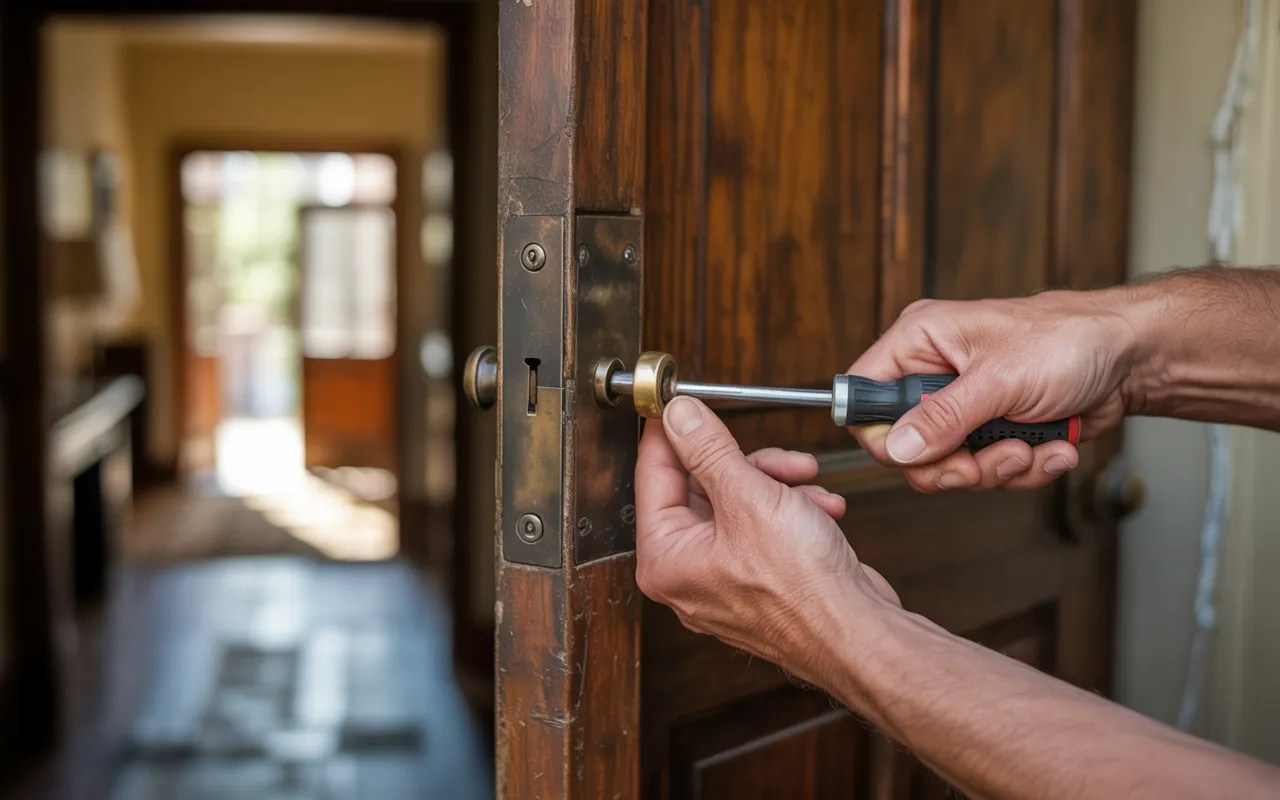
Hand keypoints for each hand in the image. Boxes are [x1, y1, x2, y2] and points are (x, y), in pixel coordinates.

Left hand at [635, 396, 899, 685]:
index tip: (679, 401)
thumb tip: (679, 417)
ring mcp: (725, 578)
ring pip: (739, 502)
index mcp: (666, 558)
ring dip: (776, 484)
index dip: (669, 433)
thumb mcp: (749, 499)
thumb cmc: (804, 592)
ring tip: (806, 482)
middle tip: (769, 451)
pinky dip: (792, 510)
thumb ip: (709, 450)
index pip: (652, 476)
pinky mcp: (761, 579)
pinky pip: (764, 526)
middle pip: (700, 487)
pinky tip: (822, 509)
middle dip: (744, 463)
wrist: (859, 635)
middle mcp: (688, 572)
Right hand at [849, 290, 1138, 491]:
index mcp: (920, 343)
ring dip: (996, 468)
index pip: (865, 397)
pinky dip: (1023, 469)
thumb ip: (943, 416)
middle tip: (987, 459)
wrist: (1132, 358)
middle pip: (906, 447)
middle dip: (954, 464)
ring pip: (948, 467)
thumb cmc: (1070, 339)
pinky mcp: (993, 432)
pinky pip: (987, 472)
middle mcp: (933, 375)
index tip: (921, 453)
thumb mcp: (1000, 379)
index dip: (884, 435)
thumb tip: (897, 448)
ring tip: (1031, 447)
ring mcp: (964, 407)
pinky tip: (1051, 448)